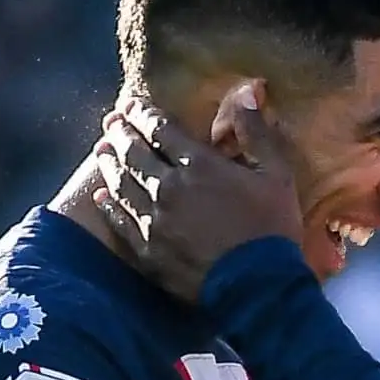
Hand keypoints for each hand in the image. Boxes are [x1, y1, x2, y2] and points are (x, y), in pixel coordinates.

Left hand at [92, 86, 301, 302]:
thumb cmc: (272, 228)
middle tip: (111, 122)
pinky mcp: (148, 251)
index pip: (160, 129)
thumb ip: (257, 132)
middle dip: (121, 133)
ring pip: (122, 184)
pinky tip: (102, 197)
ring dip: (110, 163)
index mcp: (198, 165)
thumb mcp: (277, 174)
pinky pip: (121, 222)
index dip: (143, 114)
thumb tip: (247, 93)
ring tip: (102, 150)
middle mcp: (168, 188)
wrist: (259, 286)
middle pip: (134, 153)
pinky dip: (109, 206)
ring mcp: (154, 221)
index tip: (132, 105)